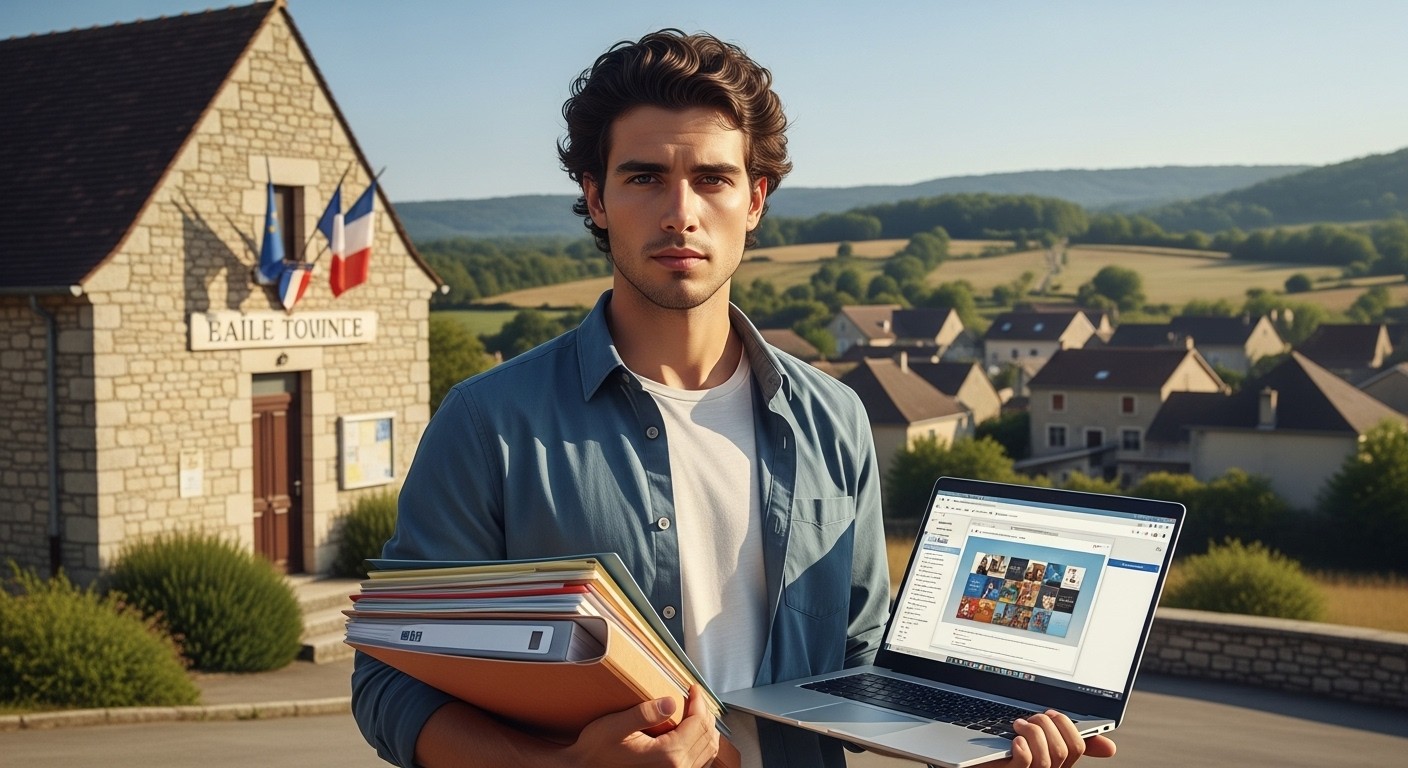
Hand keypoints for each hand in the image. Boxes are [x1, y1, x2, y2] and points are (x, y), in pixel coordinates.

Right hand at [559, 684, 719, 767]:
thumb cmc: (597, 750)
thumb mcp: (615, 726)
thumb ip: (644, 714)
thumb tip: (670, 702)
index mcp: (668, 755)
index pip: (698, 723)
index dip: (699, 701)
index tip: (693, 688)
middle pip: (707, 736)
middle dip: (704, 712)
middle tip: (695, 695)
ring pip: (708, 749)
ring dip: (706, 728)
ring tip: (696, 710)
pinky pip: (700, 761)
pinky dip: (701, 743)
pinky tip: (691, 731)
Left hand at [980, 710, 1116, 767]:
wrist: (973, 760)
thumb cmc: (1004, 752)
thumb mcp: (1036, 741)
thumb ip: (1067, 739)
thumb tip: (1110, 747)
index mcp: (1053, 762)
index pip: (1077, 747)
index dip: (1070, 727)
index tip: (1053, 714)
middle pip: (1064, 750)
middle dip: (1048, 725)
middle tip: (1030, 716)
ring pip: (1047, 757)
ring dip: (1033, 732)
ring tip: (1018, 724)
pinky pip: (1025, 762)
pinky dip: (1022, 747)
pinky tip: (1014, 740)